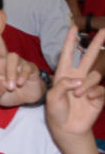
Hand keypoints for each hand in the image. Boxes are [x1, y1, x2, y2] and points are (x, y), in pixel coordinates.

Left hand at [0, 16, 44, 105]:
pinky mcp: (30, 67)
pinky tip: (21, 84)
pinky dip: (22, 76)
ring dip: (11, 72)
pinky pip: (26, 67)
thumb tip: (1, 84)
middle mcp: (3, 60)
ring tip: (12, 86)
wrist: (27, 98)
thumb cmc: (9, 94)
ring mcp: (17, 63)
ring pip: (12, 58)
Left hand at [47, 26, 104, 142]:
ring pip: (94, 75)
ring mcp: (88, 85)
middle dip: (96, 43)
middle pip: (88, 56)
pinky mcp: (98, 95)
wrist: (67, 127)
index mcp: (63, 73)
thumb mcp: (53, 96)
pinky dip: (94, 93)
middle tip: (104, 30)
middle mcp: (77, 77)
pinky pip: (100, 89)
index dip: (70, 40)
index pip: (67, 53)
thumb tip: (79, 81)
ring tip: (78, 95)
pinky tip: (88, 99)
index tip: (73, 26)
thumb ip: (63, 85)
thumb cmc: (56, 110)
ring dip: (86, 84)